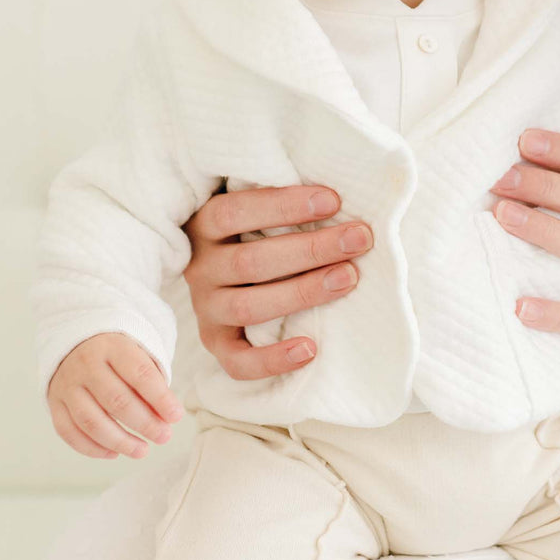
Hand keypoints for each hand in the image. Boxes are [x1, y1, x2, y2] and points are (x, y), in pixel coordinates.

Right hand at [47, 333, 182, 459]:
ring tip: (142, 450)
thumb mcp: (138, 354)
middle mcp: (86, 364)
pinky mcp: (53, 403)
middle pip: (117, 401)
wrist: (76, 341)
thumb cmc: (118, 354)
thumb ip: (152, 382)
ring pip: (91, 421)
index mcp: (113, 346)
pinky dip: (92, 448)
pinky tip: (114, 453)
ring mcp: (67, 385)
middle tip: (164, 436)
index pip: (140, 374)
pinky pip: (69, 432)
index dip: (160, 398)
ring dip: (120, 442)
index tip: (176, 417)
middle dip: (144, 424)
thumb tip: (166, 418)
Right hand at [183, 185, 371, 380]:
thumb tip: (341, 197)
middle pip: (251, 262)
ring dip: (303, 292)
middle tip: (358, 239)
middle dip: (310, 249)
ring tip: (348, 278)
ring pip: (248, 306)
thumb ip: (286, 202)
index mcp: (206, 225)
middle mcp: (201, 267)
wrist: (227, 270)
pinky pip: (237, 362)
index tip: (333, 200)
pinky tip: (311, 348)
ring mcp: (206, 308)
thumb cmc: (259, 229)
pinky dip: (272, 359)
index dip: (284, 206)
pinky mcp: (216, 343)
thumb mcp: (260, 207)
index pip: (237, 212)